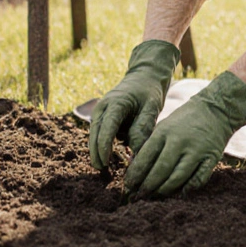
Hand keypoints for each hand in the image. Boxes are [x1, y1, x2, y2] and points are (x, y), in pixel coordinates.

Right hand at [88, 40, 181, 170]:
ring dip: (97, 149)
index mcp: (115, 102)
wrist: (144, 76)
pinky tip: (107, 158)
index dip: (103, 146)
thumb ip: (143, 128)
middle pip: (95, 132)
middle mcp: (103, 106)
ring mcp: (101, 111)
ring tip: (102, 168)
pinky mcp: (103, 116)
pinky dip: (101, 144)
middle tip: (100, 170)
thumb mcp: (151, 107)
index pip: (106, 127)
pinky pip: (99, 132)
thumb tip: (135, 152)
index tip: (105, 162)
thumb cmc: (149, 92)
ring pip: (94, 133)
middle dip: (96, 151)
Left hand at [124, 71, 245, 195]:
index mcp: (164, 131)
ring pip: (178, 178)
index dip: (135, 174)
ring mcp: (197, 150)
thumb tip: (135, 168)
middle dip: (147, 186)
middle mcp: (180, 141)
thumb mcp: (163, 126)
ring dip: (164, 190)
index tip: (128, 185)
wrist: (215, 109)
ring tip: (156, 196)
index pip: (145, 157)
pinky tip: (180, 193)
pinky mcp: (212, 158)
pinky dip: (188, 188)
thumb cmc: (183, 121)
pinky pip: (199, 179)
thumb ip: (150, 145)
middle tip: (139, 196)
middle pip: (160, 170)